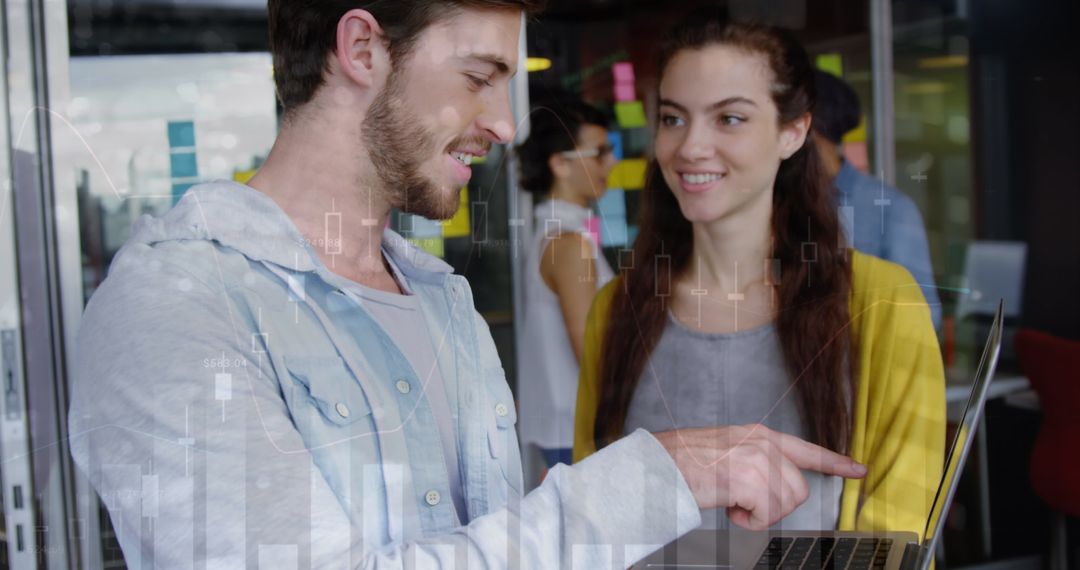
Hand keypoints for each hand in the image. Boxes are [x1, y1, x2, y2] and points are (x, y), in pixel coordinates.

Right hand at [653, 424, 866, 530]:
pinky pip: (768, 515)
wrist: (660, 466)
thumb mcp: (728, 451)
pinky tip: (730, 509)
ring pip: (786, 504)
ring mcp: (759, 460)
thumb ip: (756, 461)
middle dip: (777, 506)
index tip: (858, 469)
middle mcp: (764, 443)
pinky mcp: (752, 480)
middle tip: (745, 504)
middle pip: (799, 489)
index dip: (834, 462)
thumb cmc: (685, 463)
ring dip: (760, 514)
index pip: (806, 449)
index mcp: (759, 435)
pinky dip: (749, 521)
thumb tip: (773, 487)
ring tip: (733, 504)